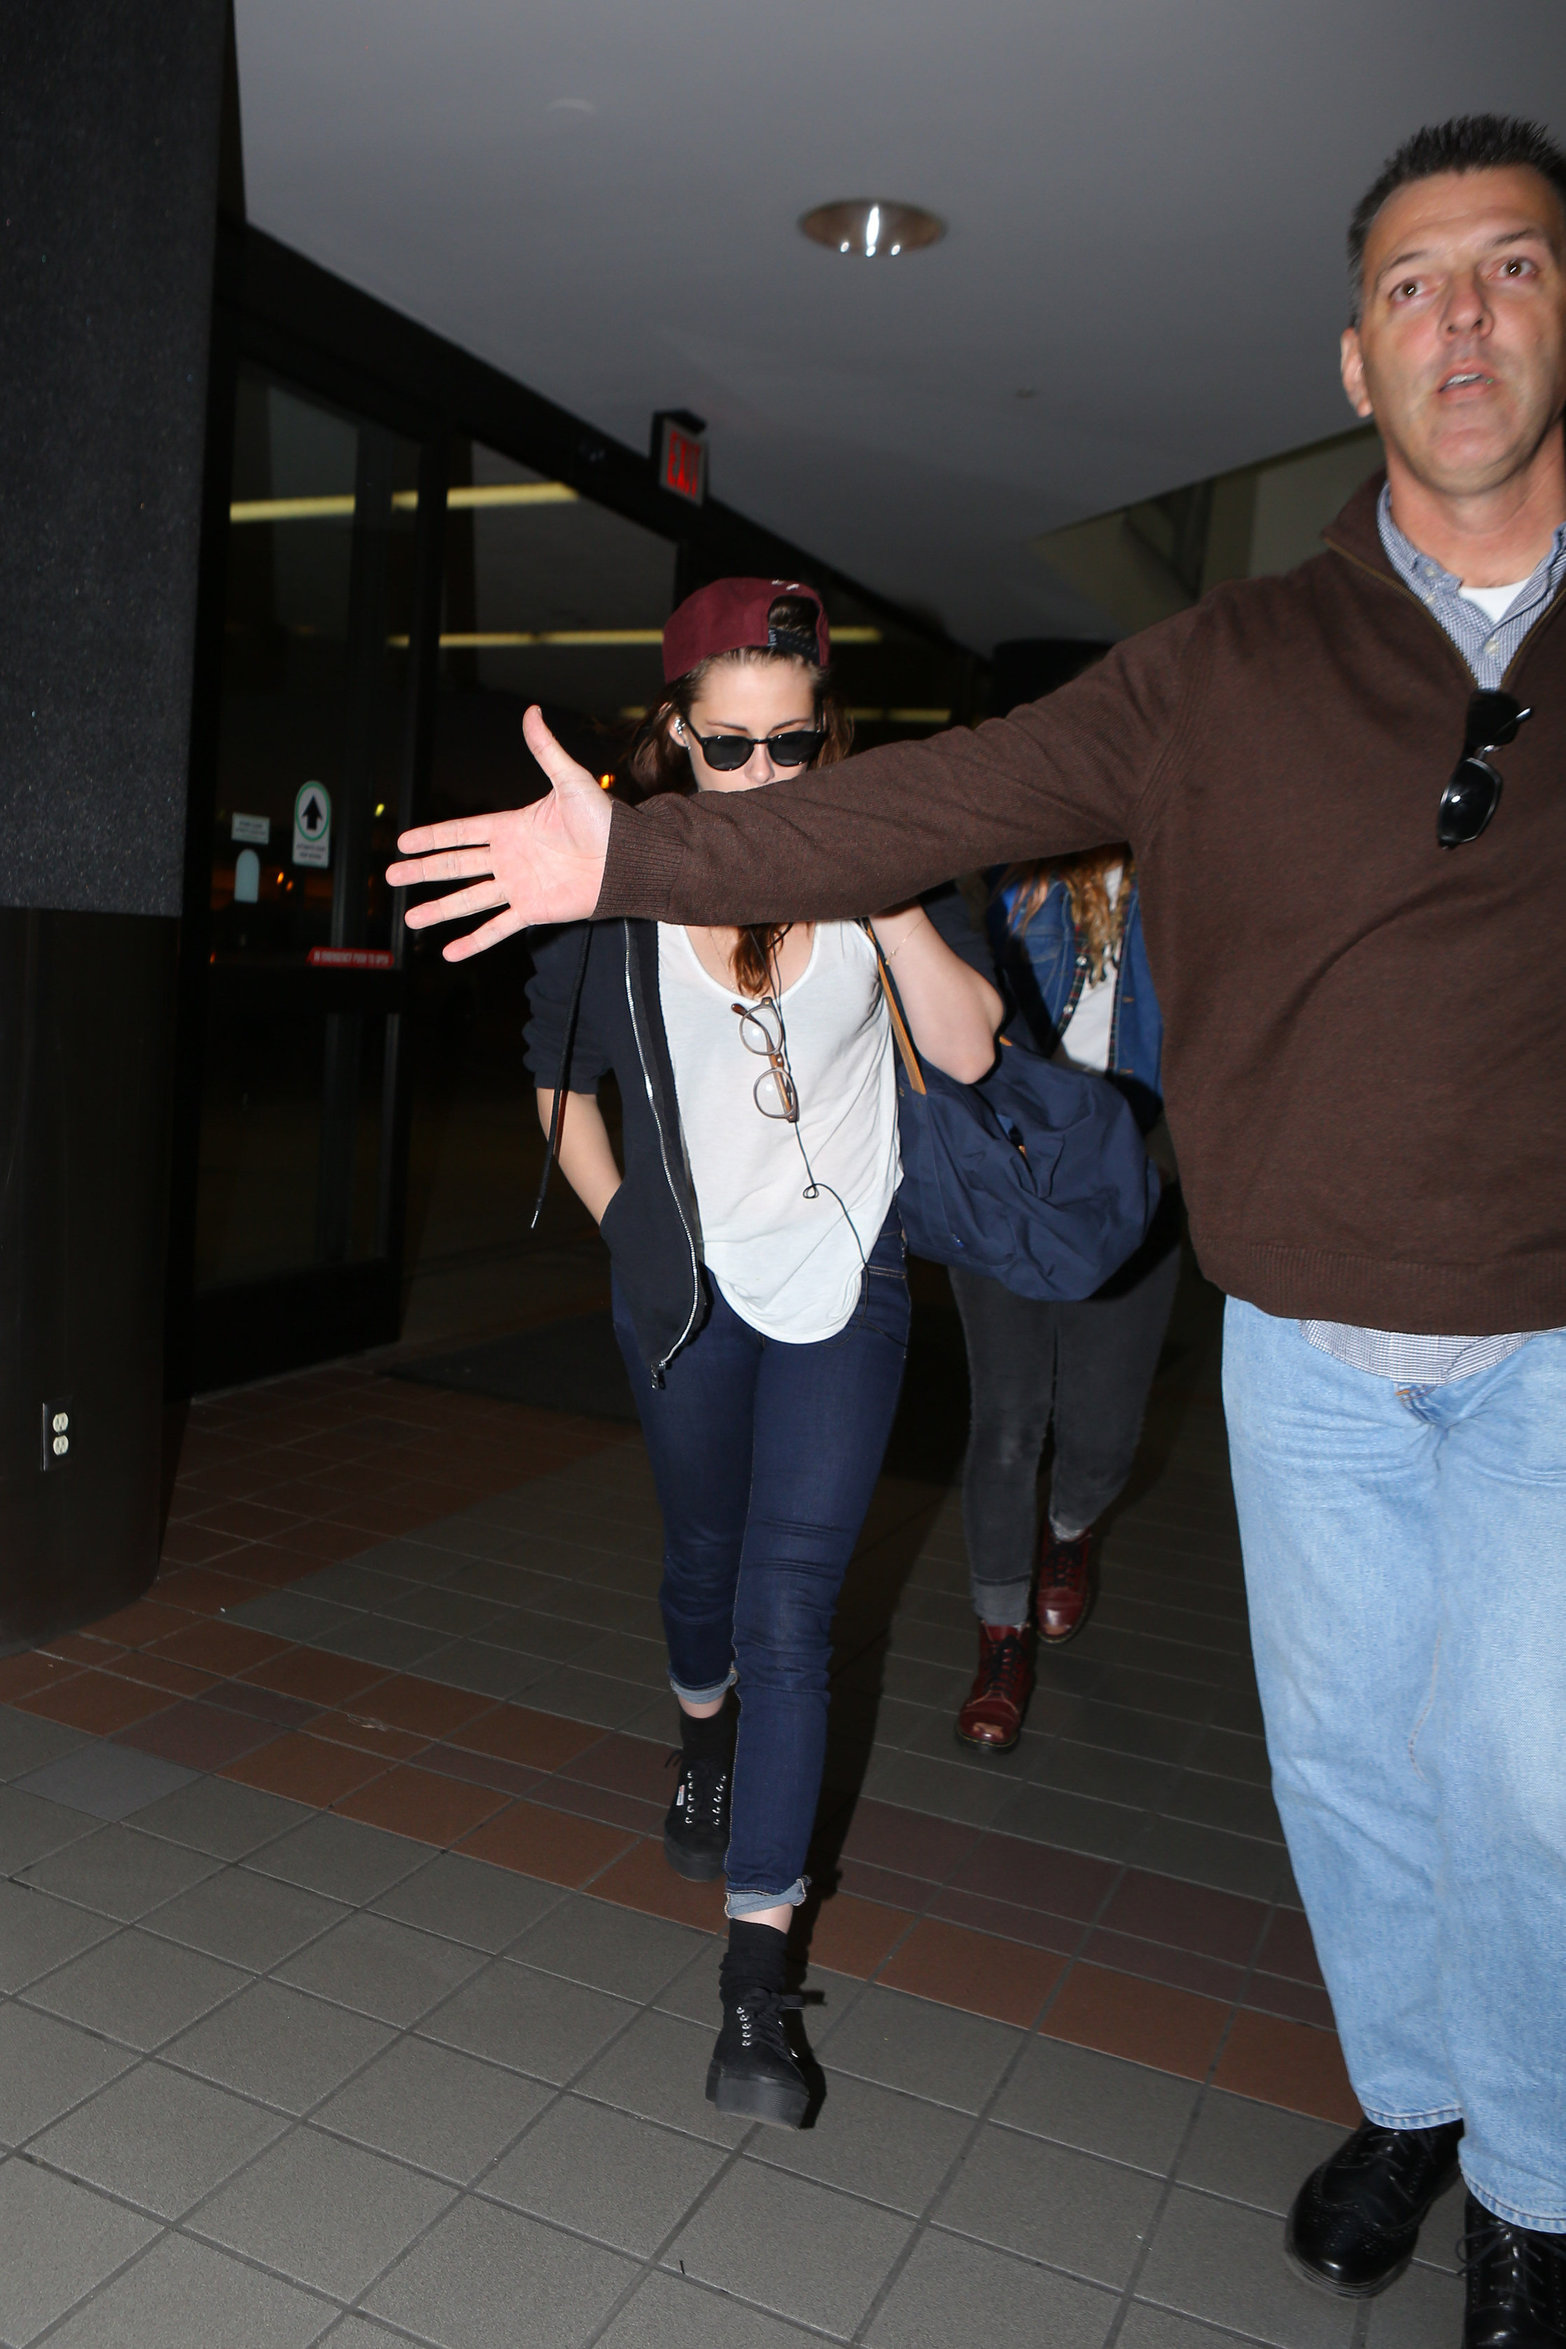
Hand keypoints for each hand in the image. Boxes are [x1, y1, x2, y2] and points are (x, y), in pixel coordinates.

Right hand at [386, 707, 613, 959]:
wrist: (626, 860)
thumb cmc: (603, 820)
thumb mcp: (570, 781)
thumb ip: (545, 750)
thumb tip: (532, 712)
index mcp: (511, 827)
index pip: (461, 832)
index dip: (432, 837)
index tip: (404, 841)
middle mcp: (509, 858)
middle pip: (455, 866)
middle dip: (423, 871)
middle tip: (393, 876)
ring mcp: (518, 886)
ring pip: (468, 899)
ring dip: (439, 910)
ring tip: (410, 919)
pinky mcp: (532, 910)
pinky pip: (497, 927)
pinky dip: (475, 941)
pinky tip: (451, 952)